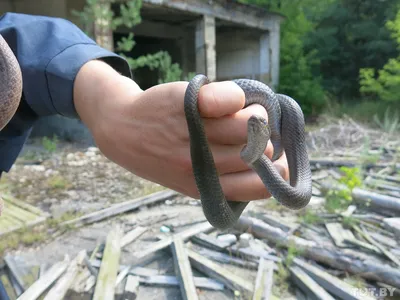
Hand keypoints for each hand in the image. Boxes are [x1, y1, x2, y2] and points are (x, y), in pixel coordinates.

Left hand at [74, 60, 288, 201]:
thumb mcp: (191, 178)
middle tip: (249, 131)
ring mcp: (193, 134)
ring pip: (251, 122)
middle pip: (261, 149)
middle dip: (264, 138)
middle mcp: (201, 164)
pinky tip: (224, 99)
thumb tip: (277, 158)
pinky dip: (233, 96)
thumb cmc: (163, 153)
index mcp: (207, 187)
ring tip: (240, 112)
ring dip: (254, 114)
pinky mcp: (184, 105)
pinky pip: (227, 98)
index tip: (272, 158)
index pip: (261, 186)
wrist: (121, 129)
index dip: (277, 171)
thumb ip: (227, 177)